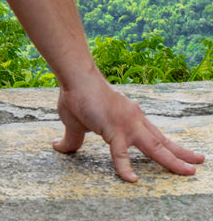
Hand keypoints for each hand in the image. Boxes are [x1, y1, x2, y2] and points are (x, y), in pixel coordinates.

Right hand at [53, 69, 204, 181]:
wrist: (74, 75)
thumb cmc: (75, 95)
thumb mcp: (75, 123)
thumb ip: (72, 139)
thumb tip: (57, 147)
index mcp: (129, 117)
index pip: (153, 134)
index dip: (167, 145)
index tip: (179, 152)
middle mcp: (133, 120)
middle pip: (162, 141)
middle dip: (181, 153)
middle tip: (198, 162)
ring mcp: (126, 125)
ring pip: (155, 147)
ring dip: (173, 160)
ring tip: (188, 171)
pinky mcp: (113, 130)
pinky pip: (120, 153)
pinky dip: (125, 167)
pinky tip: (132, 180)